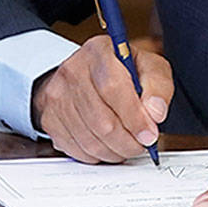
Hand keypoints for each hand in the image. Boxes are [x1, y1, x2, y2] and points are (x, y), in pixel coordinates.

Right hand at [30, 35, 172, 162]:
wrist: (87, 73)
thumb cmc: (123, 70)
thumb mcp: (149, 67)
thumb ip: (158, 87)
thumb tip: (155, 113)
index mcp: (99, 51)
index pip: (113, 88)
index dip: (134, 117)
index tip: (150, 135)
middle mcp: (73, 70)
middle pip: (101, 120)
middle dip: (127, 141)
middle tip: (142, 145)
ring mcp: (57, 95)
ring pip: (89, 139)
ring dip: (114, 151)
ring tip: (128, 146)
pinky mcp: (49, 118)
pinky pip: (75, 149)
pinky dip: (97, 155)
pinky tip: (108, 146)